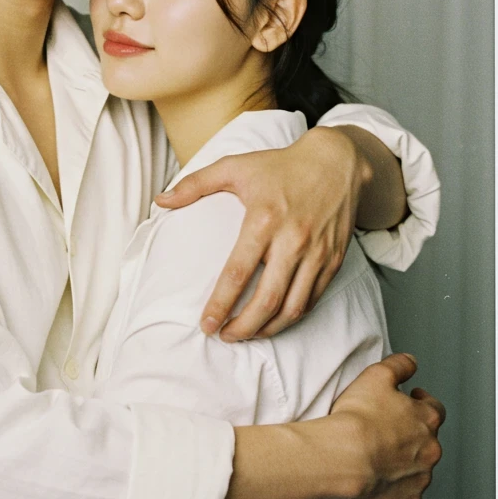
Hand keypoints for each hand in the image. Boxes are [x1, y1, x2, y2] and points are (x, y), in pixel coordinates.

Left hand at [156, 126, 366, 339]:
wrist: (336, 161)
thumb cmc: (280, 165)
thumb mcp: (235, 166)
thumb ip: (195, 184)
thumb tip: (160, 200)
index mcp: (264, 219)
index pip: (239, 272)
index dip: (221, 304)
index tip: (206, 324)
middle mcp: (293, 240)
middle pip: (267, 299)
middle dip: (244, 327)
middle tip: (224, 337)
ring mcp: (318, 253)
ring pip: (293, 307)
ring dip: (268, 329)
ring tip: (247, 335)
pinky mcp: (335, 260)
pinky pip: (313, 299)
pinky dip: (292, 317)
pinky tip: (274, 321)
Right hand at [329, 352, 444, 498]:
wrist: (345, 456)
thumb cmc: (359, 418)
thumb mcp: (377, 375)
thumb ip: (399, 365)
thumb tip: (410, 362)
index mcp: (426, 419)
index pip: (435, 409)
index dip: (423, 403)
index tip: (412, 400)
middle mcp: (430, 448)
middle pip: (428, 440)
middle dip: (412, 434)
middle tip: (388, 430)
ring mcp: (420, 476)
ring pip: (419, 468)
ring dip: (405, 461)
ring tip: (381, 456)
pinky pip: (407, 495)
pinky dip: (398, 488)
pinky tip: (381, 481)